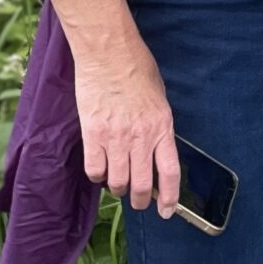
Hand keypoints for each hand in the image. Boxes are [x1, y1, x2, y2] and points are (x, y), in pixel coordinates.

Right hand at [74, 34, 180, 218]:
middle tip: (138, 202)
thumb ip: (159, 126)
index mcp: (163, 126)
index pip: (170, 172)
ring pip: (117, 181)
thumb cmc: (137, 68)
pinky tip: (100, 169)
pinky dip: (98, 176)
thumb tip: (156, 149)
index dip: (170, 197)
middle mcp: (141, 137)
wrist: (109, 53)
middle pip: (142, 184)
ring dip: (118, 188)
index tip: (167, 210)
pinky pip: (94, 170)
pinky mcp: (92, 133)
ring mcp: (115, 137)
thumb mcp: (160, 98)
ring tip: (118, 182)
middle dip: (140, 200)